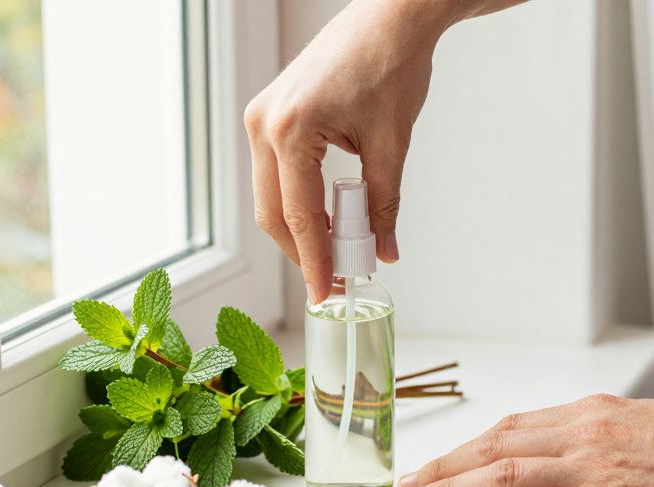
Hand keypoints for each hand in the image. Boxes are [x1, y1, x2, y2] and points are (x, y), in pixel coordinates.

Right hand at [243, 0, 451, 301]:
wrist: (390, 19)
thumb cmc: (391, 64)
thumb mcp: (392, 145)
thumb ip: (384, 205)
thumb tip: (385, 251)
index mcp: (291, 129)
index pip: (297, 215)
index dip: (313, 261)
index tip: (327, 293)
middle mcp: (265, 123)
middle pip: (273, 213)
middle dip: (303, 252)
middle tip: (333, 280)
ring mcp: (261, 117)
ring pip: (270, 196)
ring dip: (300, 228)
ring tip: (336, 253)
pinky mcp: (269, 115)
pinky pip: (276, 173)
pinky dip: (298, 200)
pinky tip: (326, 218)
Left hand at [399, 394, 653, 486]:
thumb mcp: (645, 428)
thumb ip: (600, 440)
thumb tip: (568, 457)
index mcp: (592, 413)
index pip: (511, 429)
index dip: (467, 448)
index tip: (440, 462)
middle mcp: (583, 432)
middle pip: (493, 447)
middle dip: (444, 467)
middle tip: (409, 483)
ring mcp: (591, 467)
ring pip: (501, 475)